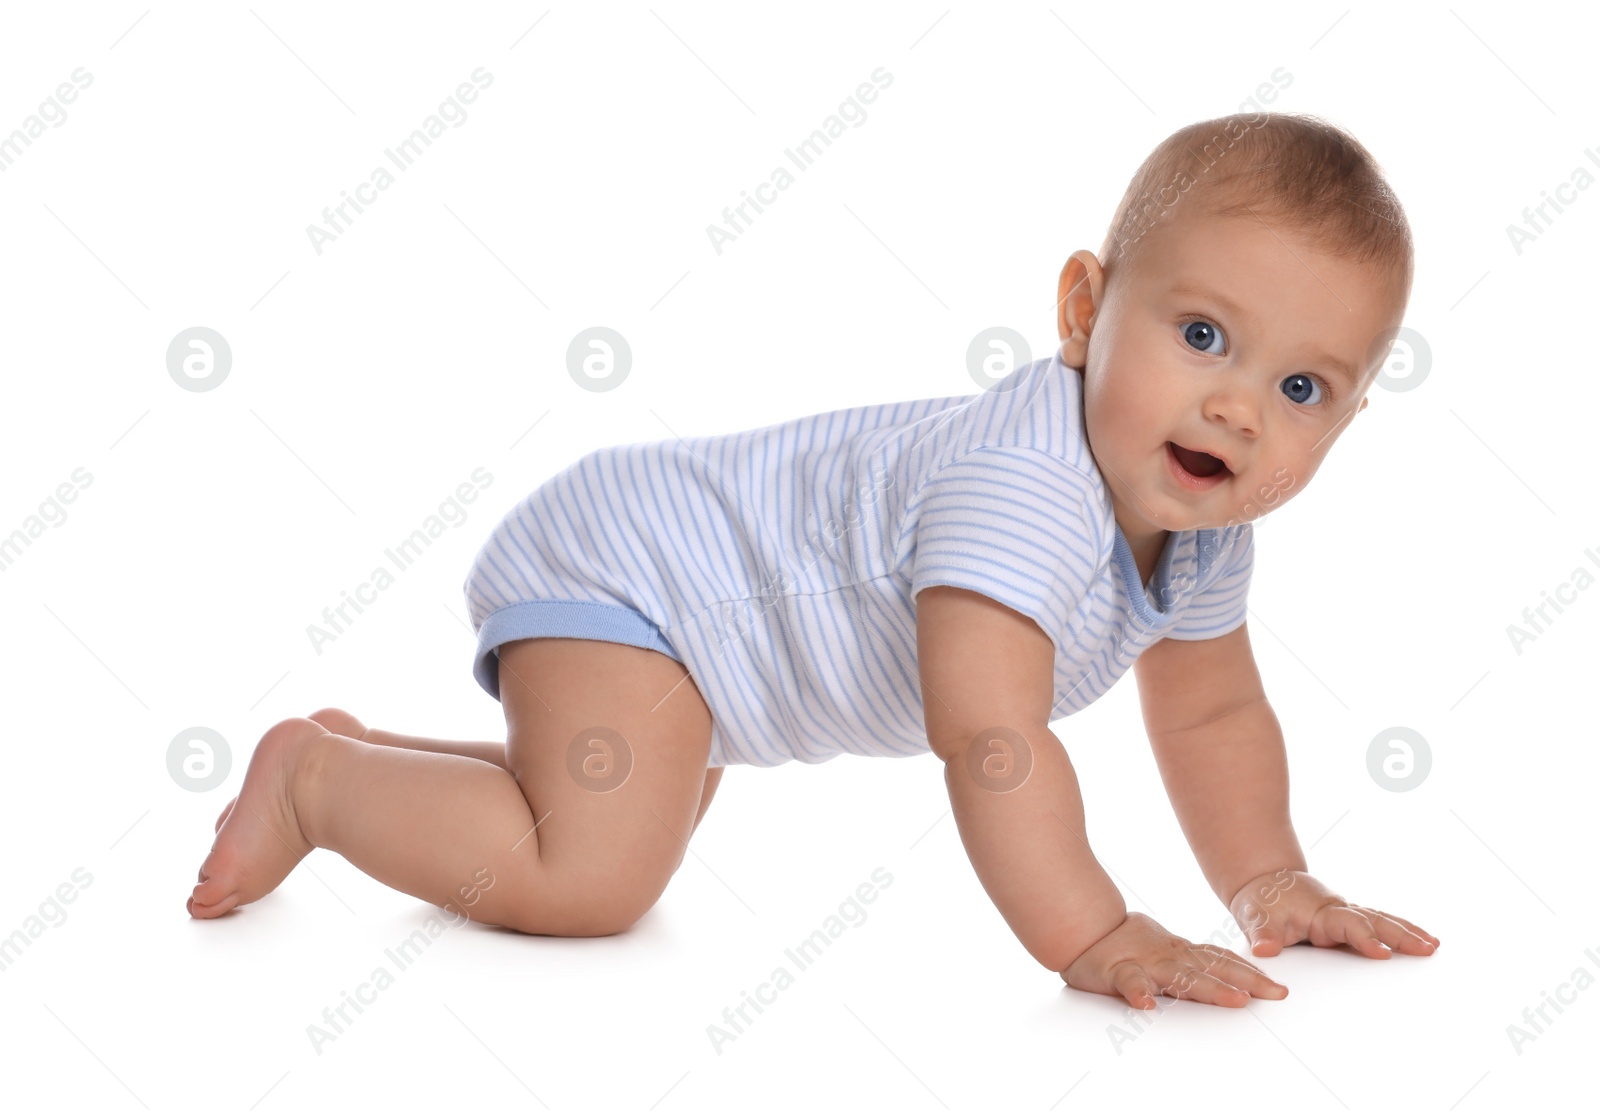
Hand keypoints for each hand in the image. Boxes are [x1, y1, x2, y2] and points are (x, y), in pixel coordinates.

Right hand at [1059, 911, 1288, 1008]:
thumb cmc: (1124, 944)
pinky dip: (1137, 992)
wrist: (1084, 929)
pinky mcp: (1117, 971)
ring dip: (1210, 988)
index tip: (1278, 986)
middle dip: (1247, 981)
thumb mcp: (1162, 952)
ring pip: (1181, 976)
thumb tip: (1224, 977)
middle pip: (1214, 968)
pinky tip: (1146, 1005)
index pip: (1221, 960)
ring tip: (1235, 1000)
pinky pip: (1128, 982)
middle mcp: (1169, 956)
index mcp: (1180, 953)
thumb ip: (1188, 965)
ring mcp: (1145, 963)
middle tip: (1276, 994)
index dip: (1250, 971)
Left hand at [1229, 868, 1440, 957]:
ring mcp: (1345, 915)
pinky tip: (1419, 940)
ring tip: (1434, 945)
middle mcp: (1338, 911)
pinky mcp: (1347, 921)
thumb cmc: (1261, 900)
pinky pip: (1377, 924)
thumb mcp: (1254, 915)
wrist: (1263, 881)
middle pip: (1375, 920)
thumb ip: (1263, 933)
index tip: (1381, 953)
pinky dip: (1398, 930)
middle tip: (1429, 948)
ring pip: (1381, 920)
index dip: (1364, 938)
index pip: (1347, 925)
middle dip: (1402, 934)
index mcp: (1319, 911)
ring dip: (1407, 931)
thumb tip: (1265, 950)